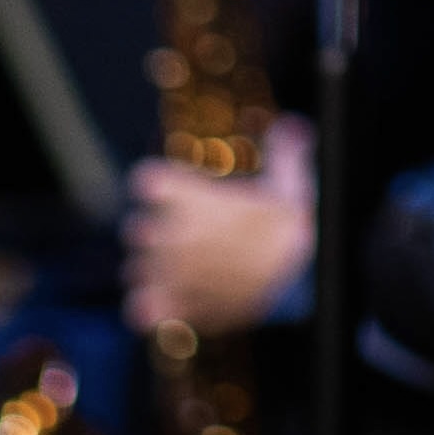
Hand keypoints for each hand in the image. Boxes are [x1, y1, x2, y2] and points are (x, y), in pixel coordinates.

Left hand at [123, 118, 314, 340]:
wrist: (299, 277)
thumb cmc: (290, 226)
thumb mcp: (290, 182)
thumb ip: (284, 150)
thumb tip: (293, 125)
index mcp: (188, 197)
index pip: (145, 182)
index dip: (159, 188)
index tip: (176, 193)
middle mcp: (170, 233)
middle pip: (135, 230)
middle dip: (155, 234)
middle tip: (186, 239)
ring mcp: (170, 273)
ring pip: (134, 270)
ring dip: (152, 272)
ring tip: (181, 275)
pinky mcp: (176, 307)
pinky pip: (140, 310)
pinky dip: (150, 309)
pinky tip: (171, 305)